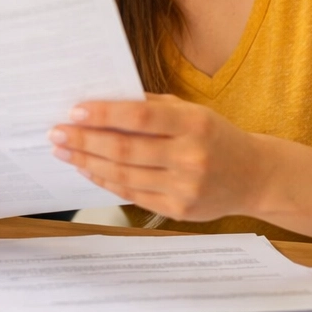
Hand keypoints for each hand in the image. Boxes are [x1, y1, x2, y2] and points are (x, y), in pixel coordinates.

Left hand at [47, 93, 268, 222]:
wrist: (254, 176)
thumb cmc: (215, 136)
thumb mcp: (192, 111)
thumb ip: (151, 106)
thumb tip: (102, 102)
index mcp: (195, 124)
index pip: (141, 116)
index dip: (104, 114)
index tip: (75, 111)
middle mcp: (191, 156)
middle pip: (125, 149)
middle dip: (84, 140)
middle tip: (56, 133)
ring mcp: (185, 187)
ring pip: (124, 174)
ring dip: (88, 162)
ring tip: (64, 151)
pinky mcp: (178, 209)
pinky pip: (132, 194)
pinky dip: (105, 180)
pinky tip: (87, 169)